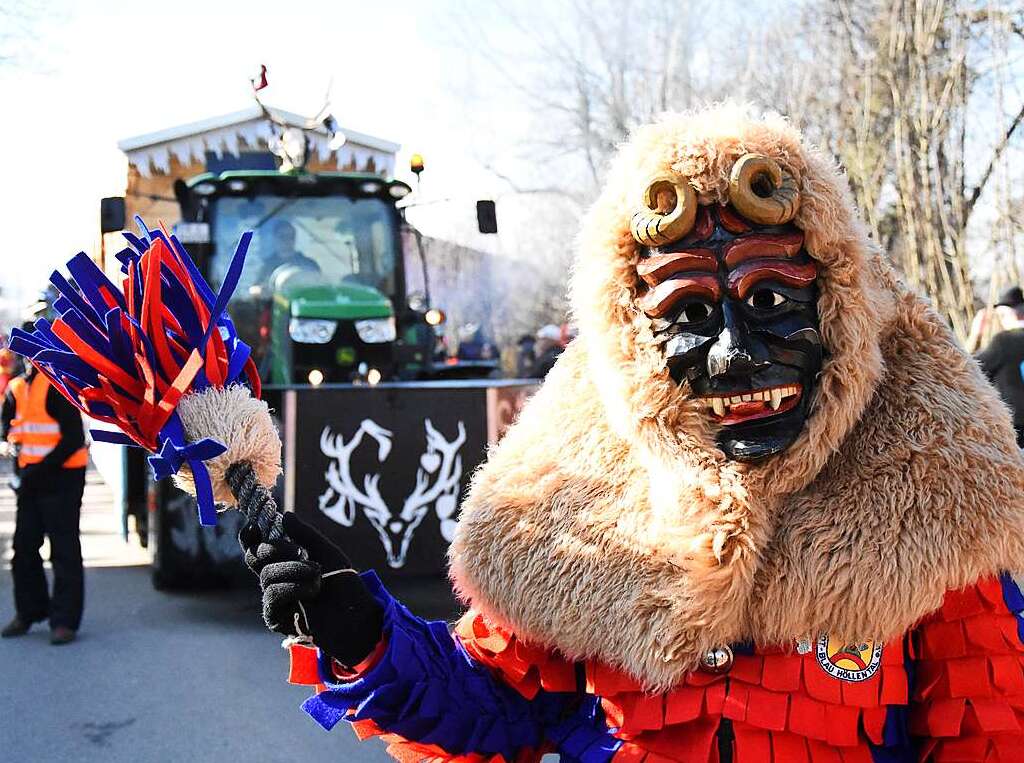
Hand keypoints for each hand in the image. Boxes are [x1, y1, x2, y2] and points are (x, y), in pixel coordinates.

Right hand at [239, 512, 383, 667]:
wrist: (357, 617)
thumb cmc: (345, 585)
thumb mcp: (328, 553)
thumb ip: (306, 535)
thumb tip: (285, 515)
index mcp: (284, 563)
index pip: (258, 548)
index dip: (250, 537)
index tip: (254, 526)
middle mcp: (275, 580)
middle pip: (256, 557)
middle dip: (276, 548)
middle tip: (301, 551)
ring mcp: (274, 600)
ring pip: (267, 575)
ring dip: (294, 570)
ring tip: (317, 575)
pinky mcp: (276, 618)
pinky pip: (273, 595)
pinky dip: (293, 587)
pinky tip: (312, 590)